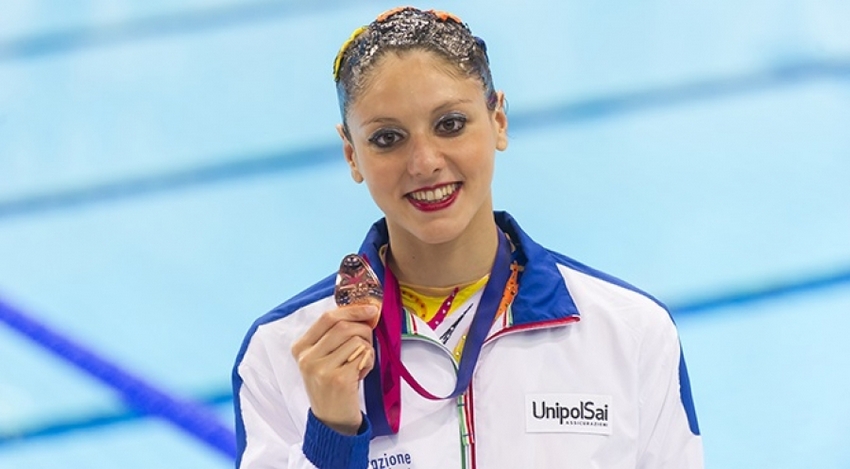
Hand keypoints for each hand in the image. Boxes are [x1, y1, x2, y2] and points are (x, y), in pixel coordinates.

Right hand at [291, 304, 378, 434]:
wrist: (331, 419)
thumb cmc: (333, 383)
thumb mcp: (324, 358)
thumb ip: (336, 335)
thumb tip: (363, 310)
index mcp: (301, 347)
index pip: (327, 317)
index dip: (352, 310)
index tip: (370, 309)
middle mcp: (307, 357)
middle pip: (344, 326)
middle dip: (364, 330)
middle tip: (367, 342)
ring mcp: (321, 368)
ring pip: (356, 340)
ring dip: (367, 349)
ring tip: (360, 363)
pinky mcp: (338, 379)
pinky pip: (363, 355)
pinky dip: (369, 361)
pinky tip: (361, 373)